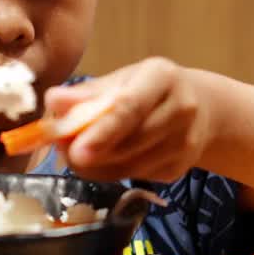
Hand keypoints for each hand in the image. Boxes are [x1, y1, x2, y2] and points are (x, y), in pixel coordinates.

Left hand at [44, 57, 210, 182]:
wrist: (201, 108)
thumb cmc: (148, 89)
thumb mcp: (120, 80)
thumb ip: (86, 93)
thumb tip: (53, 101)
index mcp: (162, 77)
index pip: (131, 107)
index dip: (102, 130)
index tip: (75, 148)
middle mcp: (181, 109)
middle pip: (132, 140)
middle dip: (92, 152)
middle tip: (63, 152)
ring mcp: (184, 143)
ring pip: (131, 165)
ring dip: (96, 166)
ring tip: (75, 156)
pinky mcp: (179, 169)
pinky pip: (135, 176)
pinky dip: (111, 173)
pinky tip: (102, 161)